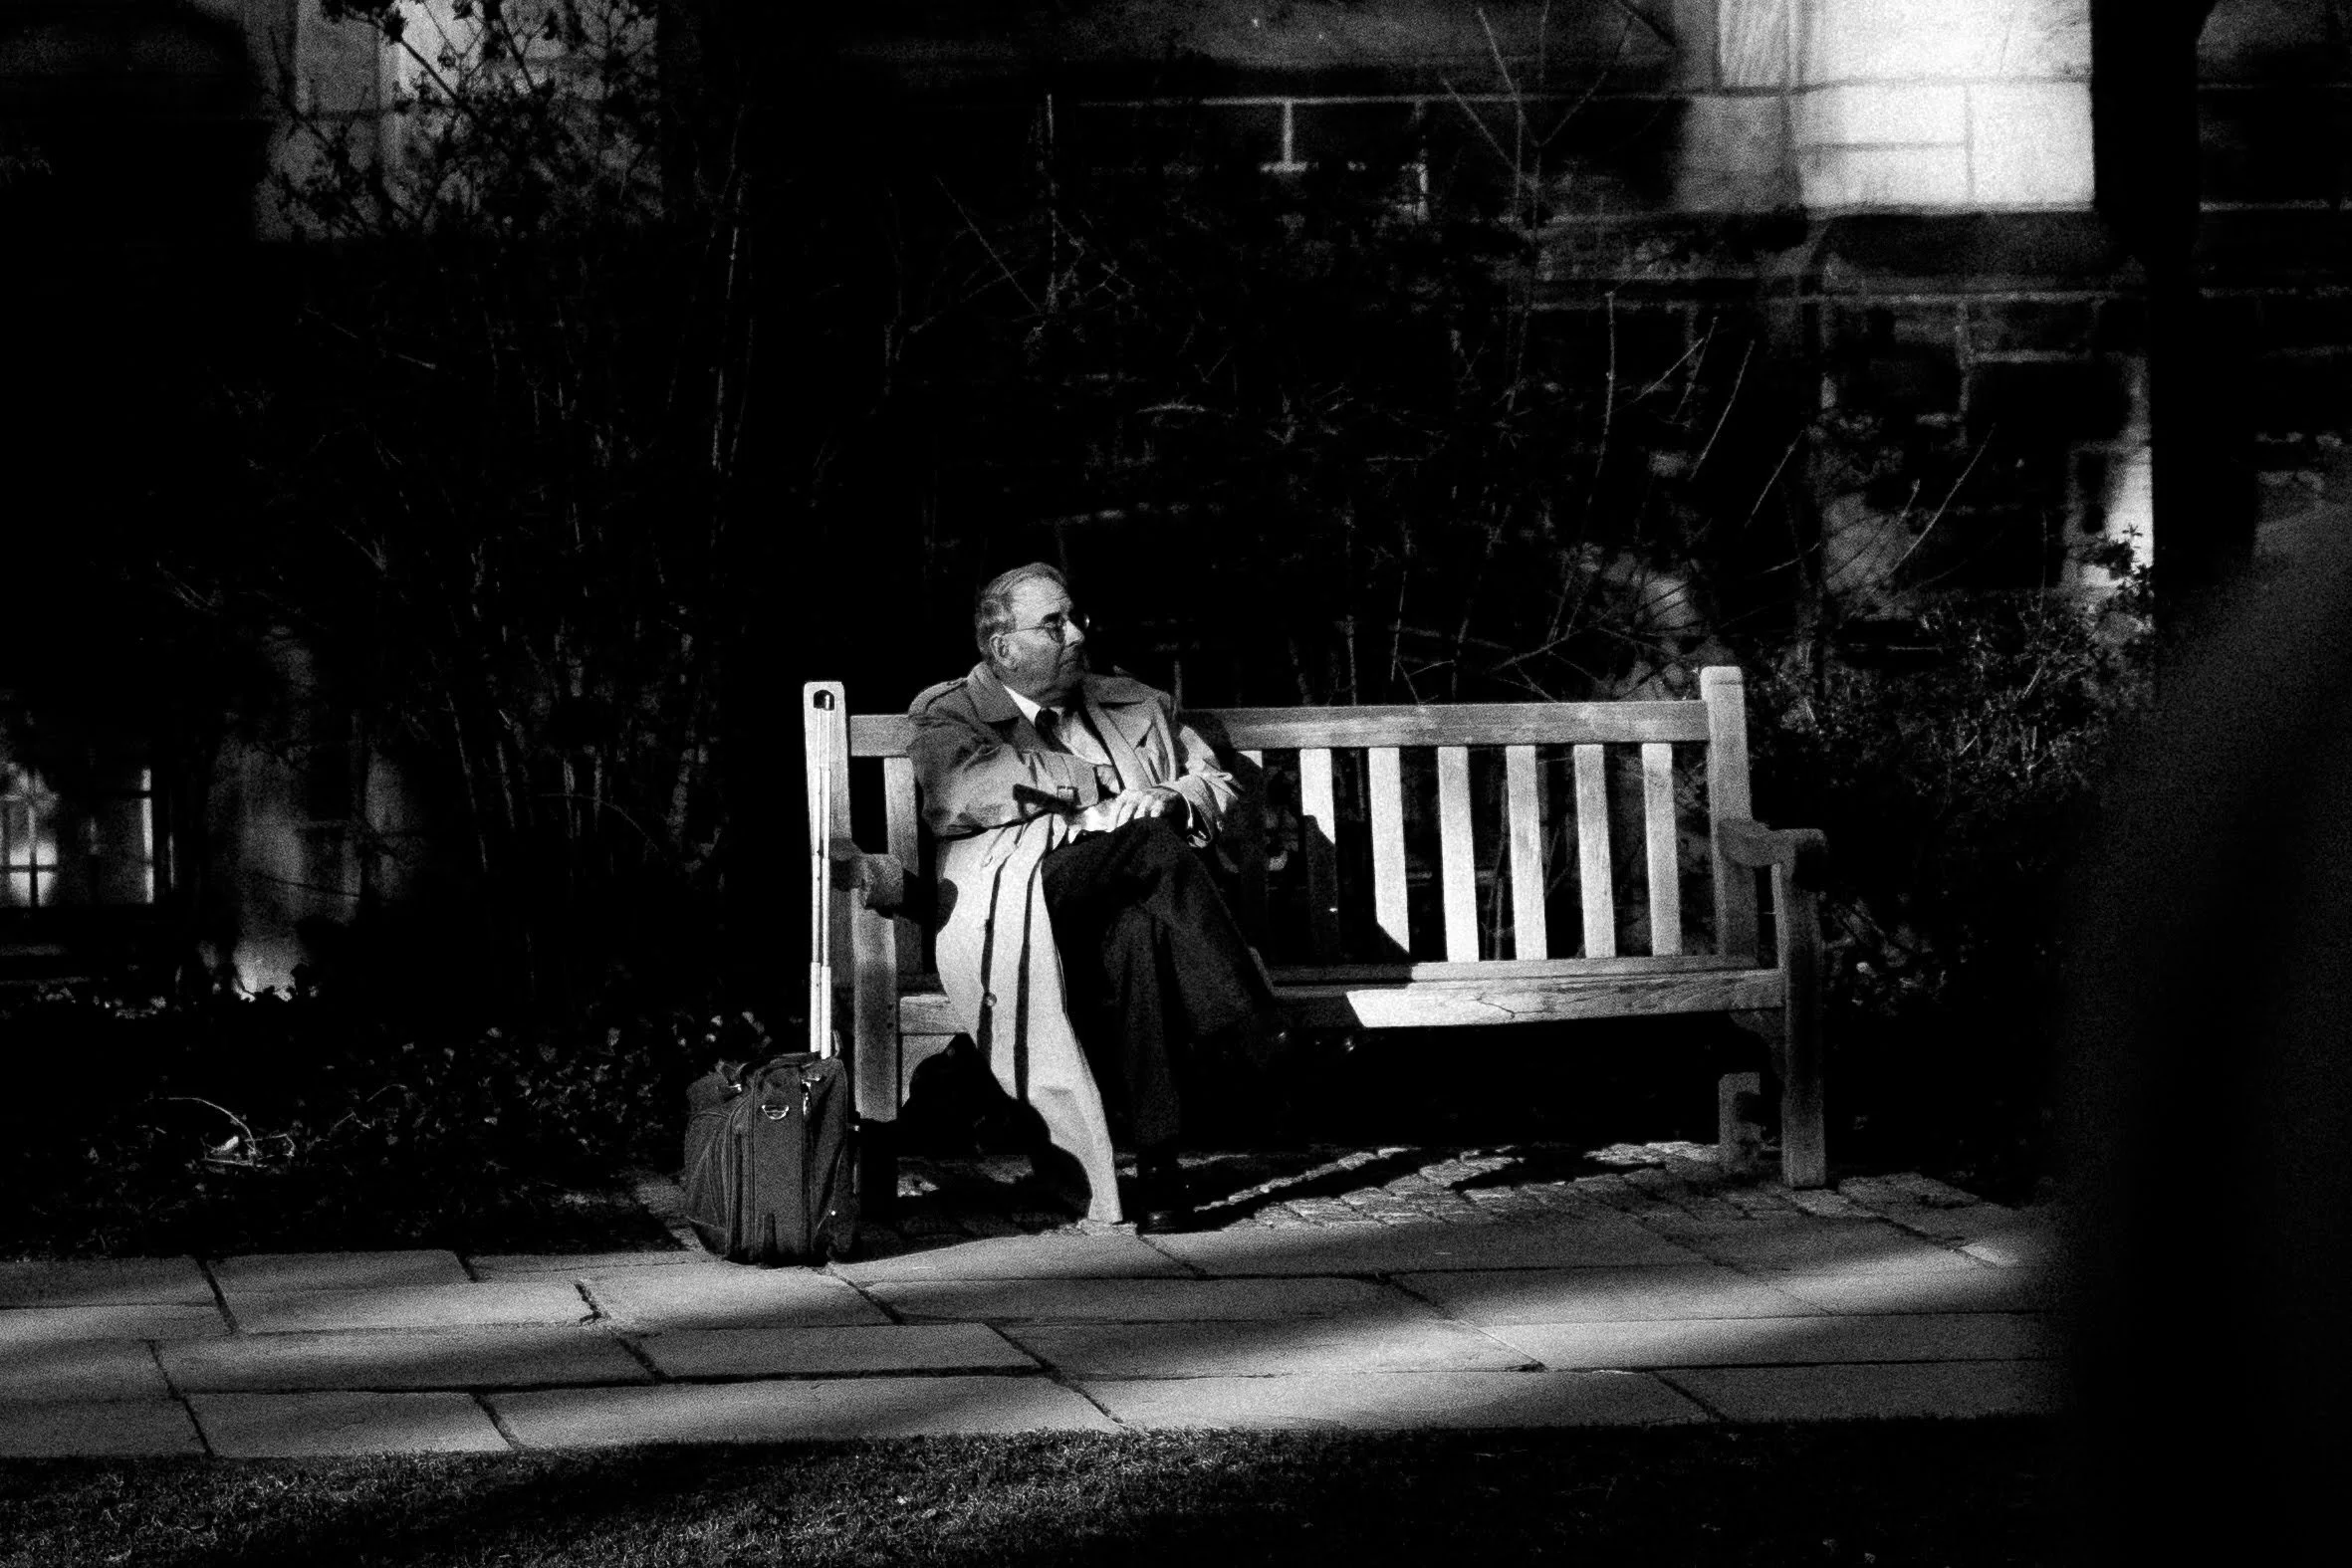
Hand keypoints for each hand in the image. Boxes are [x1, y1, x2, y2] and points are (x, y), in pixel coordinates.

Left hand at [1072, 787, 1186, 836]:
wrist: (1167, 793)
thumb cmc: (1145, 805)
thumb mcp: (1132, 805)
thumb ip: (1121, 814)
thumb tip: (1107, 833)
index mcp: (1127, 794)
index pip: (1117, 807)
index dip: (1113, 821)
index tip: (1111, 834)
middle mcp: (1137, 794)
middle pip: (1127, 810)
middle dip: (1123, 825)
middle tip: (1121, 839)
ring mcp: (1150, 797)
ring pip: (1141, 813)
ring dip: (1137, 825)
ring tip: (1134, 838)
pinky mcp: (1162, 801)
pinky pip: (1156, 812)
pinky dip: (1152, 821)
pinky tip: (1149, 831)